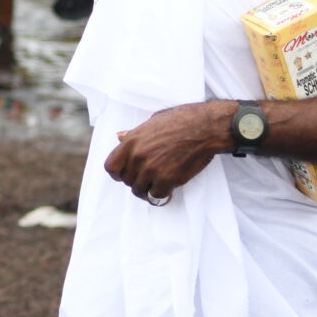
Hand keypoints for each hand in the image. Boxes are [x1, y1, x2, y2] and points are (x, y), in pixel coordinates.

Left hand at [103, 102, 232, 203]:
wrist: (205, 127)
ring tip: (158, 185)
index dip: (117, 173)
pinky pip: (156, 196)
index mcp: (132, 141)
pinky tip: (169, 191)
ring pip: (139, 191)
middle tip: (148, 178)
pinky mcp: (167, 179)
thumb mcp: (153, 122)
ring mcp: (151, 169)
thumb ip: (135, 134)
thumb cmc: (182, 120)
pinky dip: (162, 196)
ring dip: (148, 190)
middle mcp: (138, 156)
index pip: (111, 166)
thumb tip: (120, 137)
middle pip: (126, 180)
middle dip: (136, 181)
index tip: (125, 174)